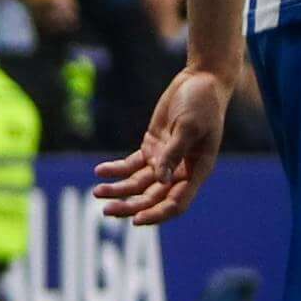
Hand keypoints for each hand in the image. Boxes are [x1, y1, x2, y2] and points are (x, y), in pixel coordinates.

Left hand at [98, 64, 229, 225]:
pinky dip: (116, 169)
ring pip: (138, 184)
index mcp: (197, 171)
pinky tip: (100, 171)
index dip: (157, 214)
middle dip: (130, 206)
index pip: (176, 203)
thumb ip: (174, 153)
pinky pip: (131, 165)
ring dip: (119, 190)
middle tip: (106, 210)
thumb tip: (160, 180)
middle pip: (152, 198)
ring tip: (97, 193)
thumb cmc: (202, 103)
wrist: (200, 80)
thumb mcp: (188, 126)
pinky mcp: (152, 147)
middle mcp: (180, 171)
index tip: (136, 220)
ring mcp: (165, 160)